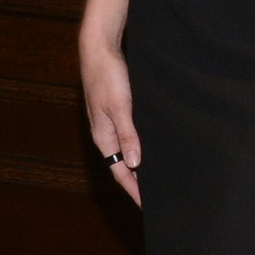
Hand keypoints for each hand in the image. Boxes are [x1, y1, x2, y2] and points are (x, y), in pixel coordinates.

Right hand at [78, 31, 140, 202]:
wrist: (98, 48)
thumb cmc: (107, 75)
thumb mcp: (120, 106)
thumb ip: (127, 134)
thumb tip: (133, 163)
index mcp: (103, 137)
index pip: (120, 172)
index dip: (134, 190)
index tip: (148, 206)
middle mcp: (105, 134)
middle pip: (122, 165)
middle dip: (137, 182)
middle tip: (156, 197)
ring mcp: (109, 123)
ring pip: (126, 152)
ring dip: (138, 166)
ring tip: (156, 177)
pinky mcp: (116, 112)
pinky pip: (128, 137)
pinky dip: (138, 148)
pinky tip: (150, 148)